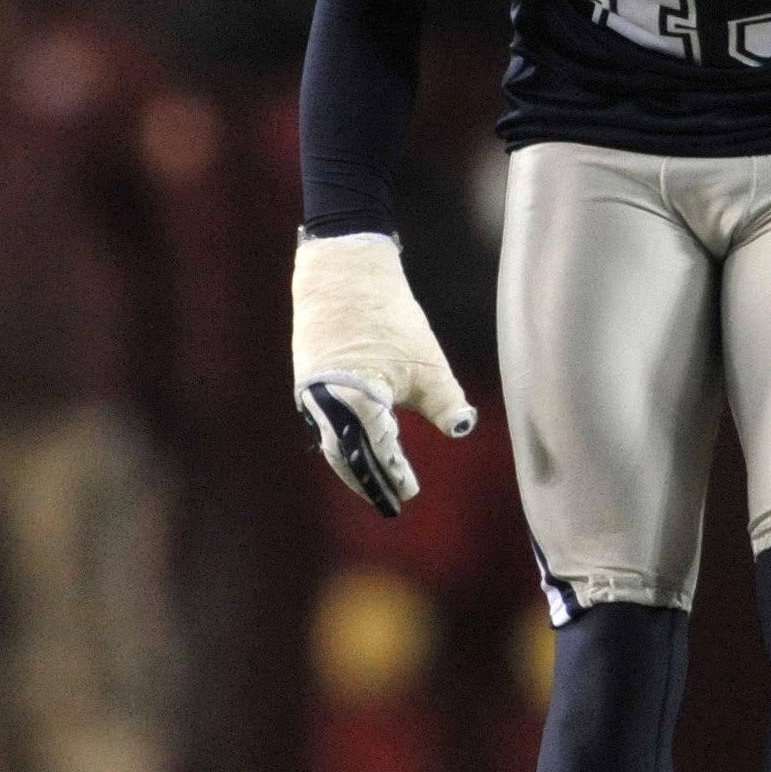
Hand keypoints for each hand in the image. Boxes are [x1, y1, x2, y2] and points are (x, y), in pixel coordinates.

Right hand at [293, 233, 476, 516]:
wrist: (345, 271)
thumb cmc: (390, 316)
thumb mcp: (427, 364)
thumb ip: (445, 402)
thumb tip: (462, 429)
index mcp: (355, 403)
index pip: (378, 452)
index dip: (394, 475)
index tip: (409, 494)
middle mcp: (324, 403)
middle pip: (348, 456)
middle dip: (370, 479)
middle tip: (392, 500)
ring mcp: (310, 392)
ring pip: (332, 441)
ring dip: (354, 464)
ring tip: (376, 481)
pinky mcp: (308, 379)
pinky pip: (324, 423)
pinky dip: (342, 440)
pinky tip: (357, 445)